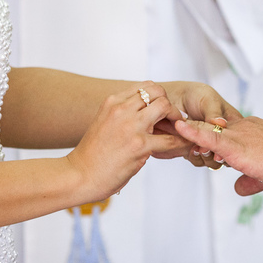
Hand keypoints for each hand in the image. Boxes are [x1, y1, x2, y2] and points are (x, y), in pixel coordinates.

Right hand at [64, 83, 186, 202]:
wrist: (78, 175)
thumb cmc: (91, 155)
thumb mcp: (103, 122)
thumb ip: (122, 115)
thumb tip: (144, 115)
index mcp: (112, 102)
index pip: (145, 87)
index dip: (158, 97)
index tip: (163, 111)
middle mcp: (121, 109)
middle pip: (157, 92)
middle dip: (169, 104)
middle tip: (173, 120)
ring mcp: (131, 126)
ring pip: (165, 107)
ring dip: (176, 119)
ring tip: (179, 132)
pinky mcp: (139, 146)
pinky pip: (169, 140)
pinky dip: (181, 142)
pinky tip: (184, 147)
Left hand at [157, 82, 242, 168]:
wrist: (173, 98)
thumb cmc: (196, 95)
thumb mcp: (208, 98)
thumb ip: (213, 111)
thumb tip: (221, 123)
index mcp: (231, 123)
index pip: (236, 140)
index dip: (229, 145)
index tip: (218, 147)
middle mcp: (222, 137)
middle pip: (226, 153)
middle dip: (215, 153)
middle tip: (204, 149)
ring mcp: (208, 145)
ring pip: (212, 161)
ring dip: (204, 156)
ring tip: (195, 148)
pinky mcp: (195, 150)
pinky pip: (198, 160)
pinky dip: (194, 157)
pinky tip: (188, 149)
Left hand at [174, 116, 262, 194]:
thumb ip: (249, 181)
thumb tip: (237, 188)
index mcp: (249, 131)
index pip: (222, 130)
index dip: (206, 132)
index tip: (189, 132)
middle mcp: (242, 128)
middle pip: (210, 126)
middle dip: (190, 127)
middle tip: (170, 124)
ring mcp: (238, 135)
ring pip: (207, 128)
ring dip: (187, 128)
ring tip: (168, 124)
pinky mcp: (237, 145)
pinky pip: (210, 135)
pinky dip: (193, 131)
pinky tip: (179, 126)